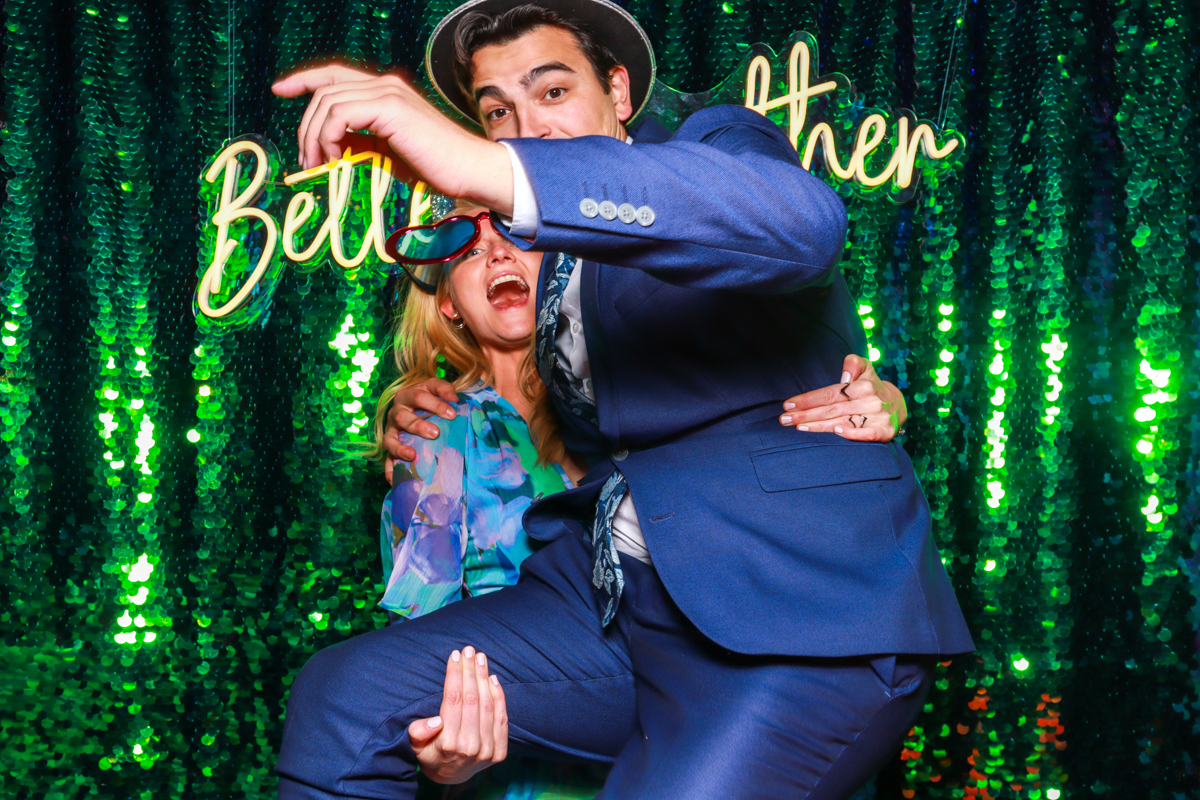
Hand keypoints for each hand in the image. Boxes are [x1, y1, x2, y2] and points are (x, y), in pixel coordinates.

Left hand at [270, 64, 513, 212]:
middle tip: (307, 160)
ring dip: (314, 136)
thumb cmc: (436, 167)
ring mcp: (388, 92)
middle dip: (306, 126)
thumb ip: (362, 141)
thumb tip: (332, 147)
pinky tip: (338, 159)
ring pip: (327, 103)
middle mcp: (385, 85)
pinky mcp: (390, 107)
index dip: (304, 79)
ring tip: (320, 164)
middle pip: (324, 91)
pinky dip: (329, 137)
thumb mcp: (389, 152)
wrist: (468, 170)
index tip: (280, 90)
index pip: (336, 75)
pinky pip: (340, 115)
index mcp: (386, 92)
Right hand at [382, 378, 459, 483]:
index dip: (435, 404)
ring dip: (400, 448)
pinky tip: (394, 479)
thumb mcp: (435, 388)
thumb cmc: (428, 397)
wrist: (412, 402)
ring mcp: (391, 430)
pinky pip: (386, 459)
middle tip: (436, 433)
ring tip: (413, 456)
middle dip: (418, 426)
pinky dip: (389, 469)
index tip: (453, 414)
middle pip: (402, 417)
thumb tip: (454, 399)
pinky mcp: (390, 446)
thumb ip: (445, 390)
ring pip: (389, 439)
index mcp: (407, 395)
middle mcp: (395, 412)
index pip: (419, 397)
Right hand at [408, 646, 508, 783]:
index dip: (455, 675)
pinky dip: (499, 696)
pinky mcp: (500, 752)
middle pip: (472, 700)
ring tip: (480, 658)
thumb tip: (435, 721)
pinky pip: (502, 718)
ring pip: (488, 706)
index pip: (453, 701)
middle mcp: (470, 748)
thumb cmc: (431, 754)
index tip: (455, 655)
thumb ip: (419, 733)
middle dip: (470, 671)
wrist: (451, 777)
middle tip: (469, 650)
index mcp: (448, 744)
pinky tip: (492, 678)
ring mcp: (488, 751)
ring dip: (484, 678)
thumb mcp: (417, 747)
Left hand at [778, 354, 906, 441]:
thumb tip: (844, 375)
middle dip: (805, 415)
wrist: (897, 404)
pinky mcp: (885, 431)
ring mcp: (878, 417)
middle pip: (831, 409)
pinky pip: (867, 434)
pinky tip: (836, 433)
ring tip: (798, 427)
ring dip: (819, 427)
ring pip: (843, 422)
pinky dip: (853, 434)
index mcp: (862, 385)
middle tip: (784, 419)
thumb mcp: (865, 368)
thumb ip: (853, 363)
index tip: (788, 404)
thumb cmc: (871, 385)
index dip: (808, 399)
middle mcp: (870, 401)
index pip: (829, 393)